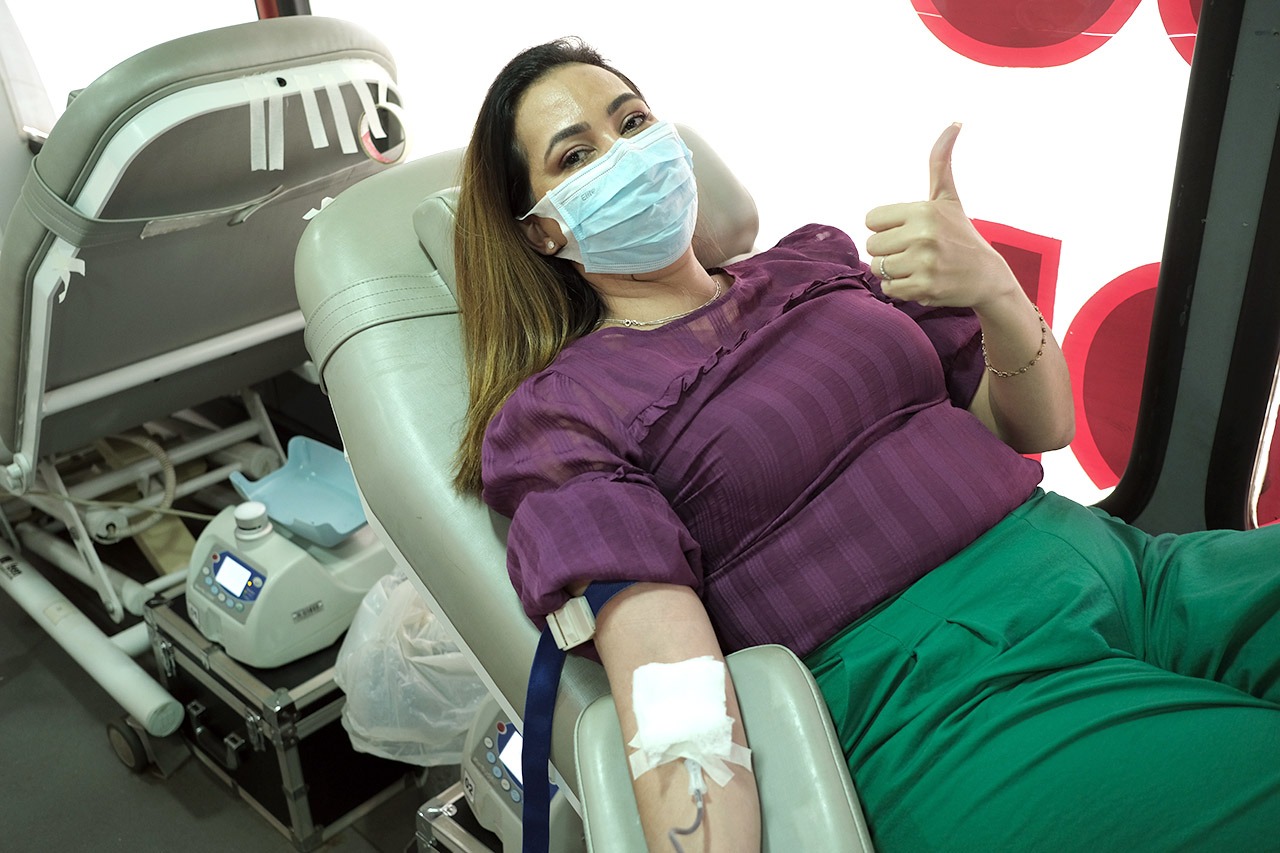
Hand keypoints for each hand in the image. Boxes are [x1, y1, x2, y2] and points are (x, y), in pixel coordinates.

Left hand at [865, 124, 1017, 310]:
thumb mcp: (948, 197)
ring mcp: (924, 262)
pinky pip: (889, 289)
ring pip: (878, 268)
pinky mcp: (925, 287)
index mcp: (923, 209)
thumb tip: (955, 122)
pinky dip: (901, 290)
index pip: (871, 220)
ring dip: (893, 272)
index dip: (886, 228)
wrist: (988, 276)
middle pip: (872, 246)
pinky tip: (921, 281)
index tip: (908, 231)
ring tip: (918, 267)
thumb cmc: (962, 235)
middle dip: (889, 251)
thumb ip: (941, 162)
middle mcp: (923, 234)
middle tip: (915, 252)